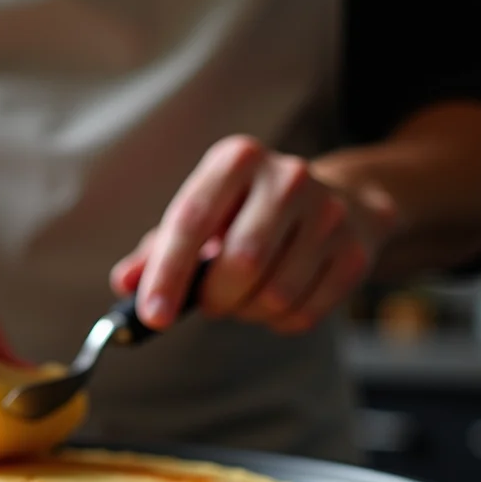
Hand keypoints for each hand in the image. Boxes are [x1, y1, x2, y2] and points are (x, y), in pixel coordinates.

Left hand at [110, 135, 397, 333]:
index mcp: (237, 160)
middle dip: (216, 298)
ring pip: (274, 294)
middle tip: (211, 302)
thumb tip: (125, 284)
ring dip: (248, 312)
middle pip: (241, 262)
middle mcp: (287, 177)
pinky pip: (305, 312)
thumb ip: (157, 250)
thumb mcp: (202, 215)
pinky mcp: (355, 250)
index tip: (154, 316)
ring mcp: (329, 212)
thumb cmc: (249, 213)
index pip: (193, 220)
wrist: (339, 202)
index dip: (169, 274)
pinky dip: (279, 321)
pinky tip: (277, 300)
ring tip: (246, 296)